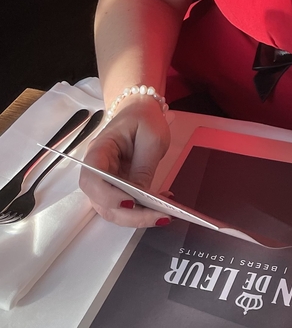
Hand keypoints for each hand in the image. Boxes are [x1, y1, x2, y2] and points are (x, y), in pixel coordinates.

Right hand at [80, 99, 170, 227]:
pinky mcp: (117, 188)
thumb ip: (144, 166)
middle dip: (129, 215)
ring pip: (112, 210)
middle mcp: (97, 170)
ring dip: (137, 217)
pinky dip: (141, 211)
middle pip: (101, 202)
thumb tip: (142, 197)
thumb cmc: (143, 118)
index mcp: (99, 150)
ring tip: (164, 214)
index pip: (92, 180)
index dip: (106, 196)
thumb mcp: (150, 137)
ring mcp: (105, 181)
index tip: (131, 201)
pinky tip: (161, 206)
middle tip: (160, 216)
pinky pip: (124, 206)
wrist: (140, 110)